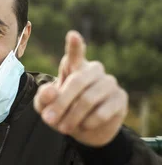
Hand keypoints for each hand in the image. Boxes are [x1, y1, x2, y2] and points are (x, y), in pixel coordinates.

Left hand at [34, 30, 127, 146]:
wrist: (86, 129)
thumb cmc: (62, 111)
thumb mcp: (45, 106)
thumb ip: (43, 98)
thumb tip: (51, 91)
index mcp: (73, 66)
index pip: (74, 54)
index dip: (74, 45)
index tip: (72, 35)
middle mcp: (93, 70)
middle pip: (76, 82)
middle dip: (61, 103)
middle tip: (49, 120)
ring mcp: (109, 82)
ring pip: (88, 99)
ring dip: (72, 116)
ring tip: (63, 128)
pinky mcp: (120, 98)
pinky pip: (102, 112)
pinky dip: (88, 122)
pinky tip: (83, 126)